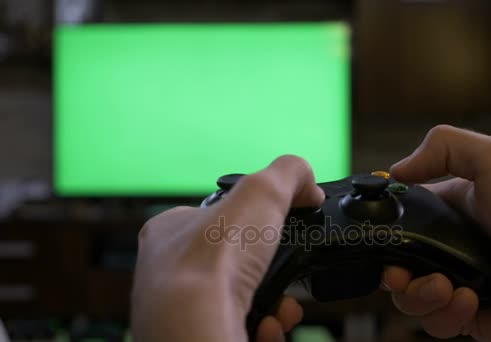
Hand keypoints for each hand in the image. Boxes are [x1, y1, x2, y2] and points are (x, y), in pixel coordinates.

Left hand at [131, 156, 324, 341]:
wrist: (197, 329)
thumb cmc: (212, 262)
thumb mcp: (261, 191)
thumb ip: (288, 173)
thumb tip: (308, 184)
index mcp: (170, 231)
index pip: (214, 216)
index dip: (252, 221)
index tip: (280, 228)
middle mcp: (169, 272)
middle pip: (234, 262)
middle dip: (271, 269)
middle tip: (287, 270)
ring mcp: (182, 310)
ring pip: (240, 300)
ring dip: (273, 301)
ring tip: (283, 307)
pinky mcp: (200, 337)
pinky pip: (239, 330)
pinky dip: (263, 328)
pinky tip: (266, 326)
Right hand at [383, 125, 490, 340]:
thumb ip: (444, 146)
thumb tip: (396, 170)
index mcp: (449, 213)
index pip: (400, 221)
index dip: (383, 230)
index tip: (378, 236)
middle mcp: (449, 248)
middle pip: (396, 264)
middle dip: (393, 273)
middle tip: (401, 274)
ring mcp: (457, 283)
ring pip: (409, 298)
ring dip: (419, 295)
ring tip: (446, 286)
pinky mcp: (468, 316)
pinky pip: (436, 323)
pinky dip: (447, 314)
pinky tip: (470, 301)